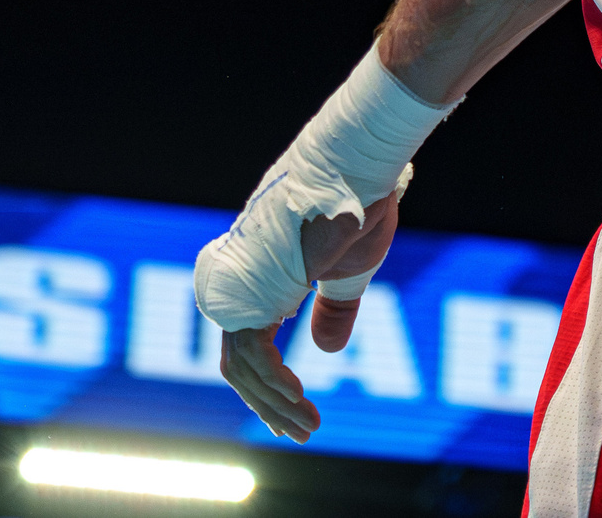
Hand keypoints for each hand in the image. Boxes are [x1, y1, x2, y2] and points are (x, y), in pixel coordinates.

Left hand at [216, 190, 401, 442]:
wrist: (360, 167)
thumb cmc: (360, 205)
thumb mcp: (351, 270)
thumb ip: (336, 307)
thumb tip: (324, 350)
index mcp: (266, 277)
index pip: (252, 344)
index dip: (271, 382)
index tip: (300, 407)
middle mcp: (247, 283)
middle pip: (241, 363)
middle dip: (269, 404)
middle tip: (301, 433)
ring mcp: (247, 283)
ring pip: (242, 364)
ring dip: (273, 402)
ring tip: (307, 426)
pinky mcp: (259, 284)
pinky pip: (252, 350)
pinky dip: (272, 380)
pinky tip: (299, 396)